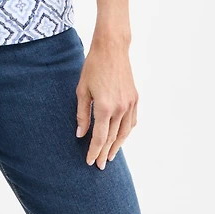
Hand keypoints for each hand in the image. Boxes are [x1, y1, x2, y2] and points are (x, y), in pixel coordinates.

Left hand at [75, 36, 138, 169]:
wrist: (111, 48)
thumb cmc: (93, 66)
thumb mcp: (82, 89)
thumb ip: (82, 114)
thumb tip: (80, 133)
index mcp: (104, 107)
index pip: (100, 137)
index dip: (94, 151)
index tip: (89, 161)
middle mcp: (120, 108)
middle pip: (112, 138)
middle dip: (104, 152)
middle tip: (99, 164)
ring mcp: (130, 104)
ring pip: (124, 132)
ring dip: (117, 146)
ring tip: (109, 156)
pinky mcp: (135, 98)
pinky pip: (132, 121)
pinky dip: (126, 132)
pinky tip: (121, 137)